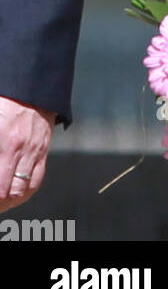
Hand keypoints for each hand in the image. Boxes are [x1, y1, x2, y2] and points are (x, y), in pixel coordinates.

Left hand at [0, 95, 54, 210]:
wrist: (32, 85)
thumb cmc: (5, 101)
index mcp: (7, 144)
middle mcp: (22, 150)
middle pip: (11, 193)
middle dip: (0, 204)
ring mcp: (35, 151)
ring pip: (25, 190)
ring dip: (11, 202)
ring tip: (1, 204)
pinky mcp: (43, 149)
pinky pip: (37, 178)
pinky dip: (26, 192)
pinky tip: (16, 194)